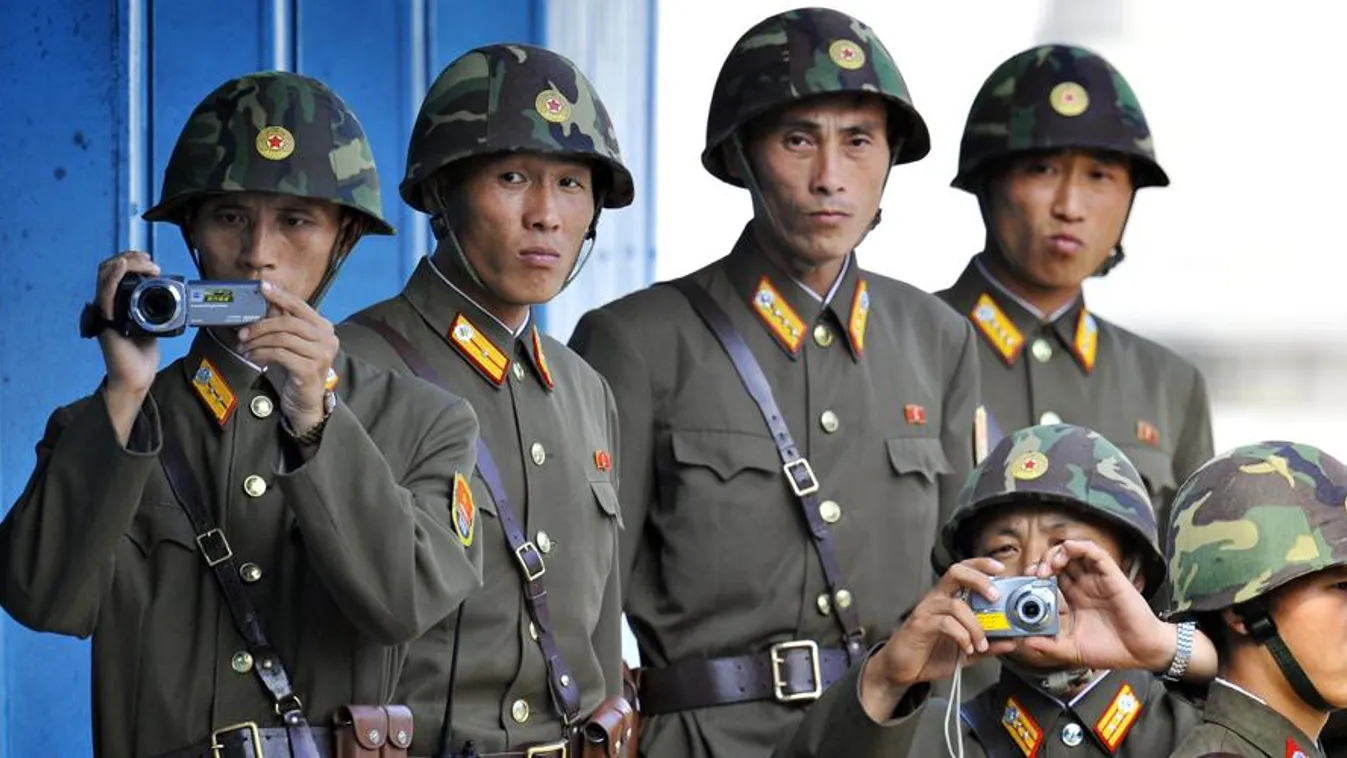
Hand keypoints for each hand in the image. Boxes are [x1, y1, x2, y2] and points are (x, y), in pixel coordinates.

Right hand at [94, 251, 160, 443]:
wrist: (135, 376)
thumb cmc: (141, 354)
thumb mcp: (154, 324)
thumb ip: (155, 309)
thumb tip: (170, 296)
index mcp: (118, 304)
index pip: (117, 273)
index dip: (131, 261)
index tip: (151, 261)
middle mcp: (108, 305)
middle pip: (109, 269)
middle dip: (130, 258)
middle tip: (149, 260)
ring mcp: (105, 312)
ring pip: (105, 276)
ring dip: (125, 263)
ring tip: (145, 263)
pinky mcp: (106, 321)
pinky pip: (105, 294)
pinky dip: (112, 277)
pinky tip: (121, 267)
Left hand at [238, 283, 336, 433]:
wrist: (305, 402)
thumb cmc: (296, 371)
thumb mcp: (288, 344)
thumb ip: (281, 324)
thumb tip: (264, 301)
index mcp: (323, 327)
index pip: (300, 306)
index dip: (280, 295)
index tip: (262, 287)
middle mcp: (327, 338)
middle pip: (288, 322)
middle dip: (261, 325)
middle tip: (243, 333)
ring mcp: (321, 354)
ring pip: (282, 338)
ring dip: (258, 341)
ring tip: (245, 348)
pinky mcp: (310, 369)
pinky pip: (280, 354)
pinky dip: (261, 353)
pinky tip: (253, 357)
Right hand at [859, 558, 1017, 720]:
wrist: (902, 670)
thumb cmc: (931, 654)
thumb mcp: (968, 652)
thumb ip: (989, 645)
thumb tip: (1013, 641)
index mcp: (948, 598)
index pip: (964, 571)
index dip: (981, 565)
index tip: (1001, 569)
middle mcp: (937, 599)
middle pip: (956, 572)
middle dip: (979, 579)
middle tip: (995, 596)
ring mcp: (927, 610)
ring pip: (956, 604)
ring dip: (975, 625)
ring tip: (982, 644)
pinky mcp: (920, 625)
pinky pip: (945, 623)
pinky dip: (962, 636)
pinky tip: (967, 648)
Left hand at [1018, 539, 1173, 671]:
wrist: (1141, 654)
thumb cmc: (1112, 649)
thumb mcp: (1073, 649)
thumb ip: (1049, 646)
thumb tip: (1026, 642)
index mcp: (1074, 599)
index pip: (1051, 578)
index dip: (1037, 575)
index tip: (1027, 581)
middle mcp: (1084, 586)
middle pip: (1059, 562)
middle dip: (1043, 562)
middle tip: (1036, 574)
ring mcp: (1097, 579)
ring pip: (1074, 553)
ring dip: (1058, 553)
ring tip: (1050, 567)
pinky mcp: (1112, 575)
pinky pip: (1095, 553)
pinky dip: (1080, 547)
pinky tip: (1068, 550)